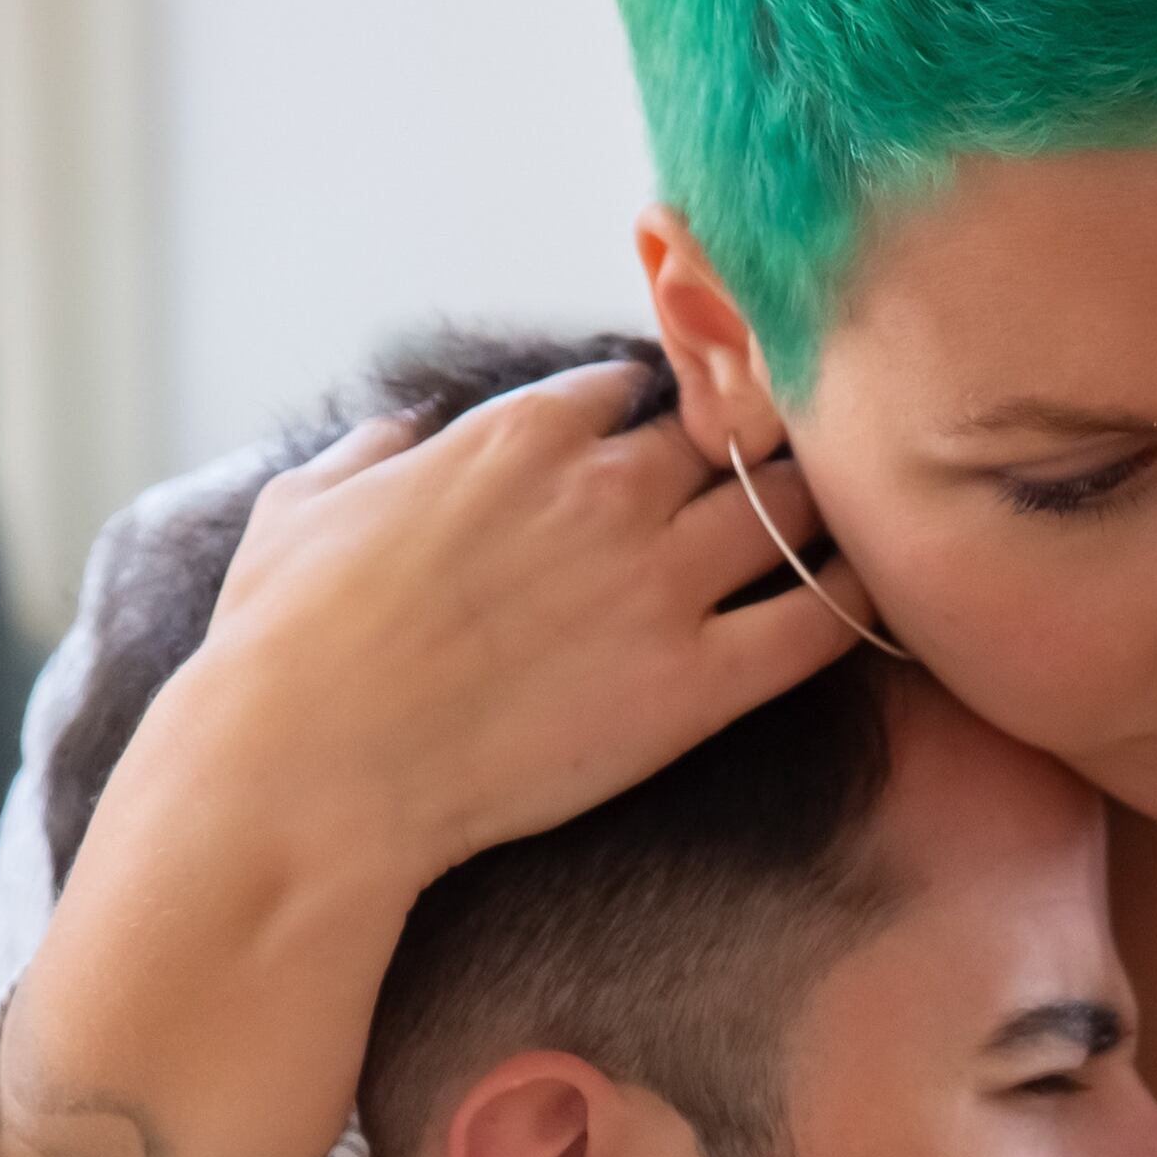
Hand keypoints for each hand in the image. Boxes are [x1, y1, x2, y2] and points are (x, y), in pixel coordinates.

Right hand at [164, 358, 866, 877]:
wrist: (311, 770)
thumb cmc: (285, 644)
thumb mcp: (300, 506)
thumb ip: (367, 452)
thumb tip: (400, 433)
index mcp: (523, 432)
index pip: (637, 385)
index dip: (657, 412)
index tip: (666, 442)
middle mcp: (610, 487)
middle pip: (732, 434)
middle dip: (752, 451)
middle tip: (774, 484)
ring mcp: (661, 584)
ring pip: (789, 508)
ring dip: (814, 510)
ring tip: (836, 527)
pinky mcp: (694, 686)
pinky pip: (816, 623)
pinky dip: (852, 600)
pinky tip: (871, 595)